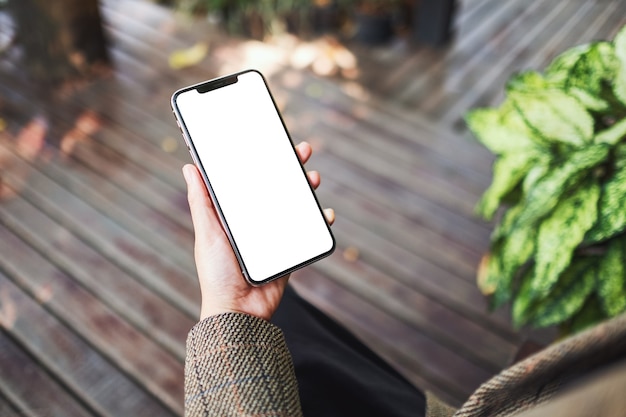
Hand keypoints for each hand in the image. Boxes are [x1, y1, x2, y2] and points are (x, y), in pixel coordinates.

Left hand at [183, 141, 334, 320]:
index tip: (272, 142)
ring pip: (295, 206)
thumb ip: (201, 201)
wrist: (240, 312)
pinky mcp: (289, 252)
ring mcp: (274, 237)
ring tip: (312, 178)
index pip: (250, 180)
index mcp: (235, 215)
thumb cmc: (217, 274)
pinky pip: (308, 233)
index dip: (262, 160)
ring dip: (306, 189)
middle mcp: (255, 223)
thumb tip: (189, 166)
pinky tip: (326, 214)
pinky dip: (320, 222)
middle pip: (276, 188)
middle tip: (301, 151)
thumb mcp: (208, 232)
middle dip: (290, 168)